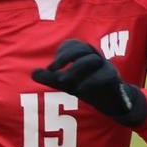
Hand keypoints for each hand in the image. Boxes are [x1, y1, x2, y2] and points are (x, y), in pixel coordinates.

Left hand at [31, 39, 146, 126]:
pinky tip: (80, 89)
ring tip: (62, 81)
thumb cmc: (88, 86)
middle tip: (52, 71)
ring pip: (93, 60)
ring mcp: (106, 66)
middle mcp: (96, 57)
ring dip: (76, 69)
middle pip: (82, 48)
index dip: (62, 52)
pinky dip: (91, 81)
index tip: (51, 67)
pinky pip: (105, 75)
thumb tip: (33, 73)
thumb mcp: (67, 83)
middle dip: (65, 58)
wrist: (110, 102)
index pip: (74, 45)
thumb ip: (51, 78)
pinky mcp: (114, 78)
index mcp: (84, 55)